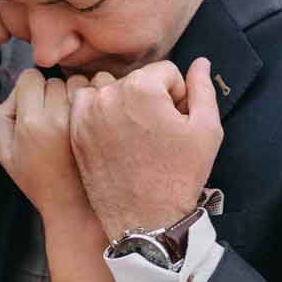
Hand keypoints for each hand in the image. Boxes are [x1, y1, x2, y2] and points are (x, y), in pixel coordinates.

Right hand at [0, 69, 92, 228]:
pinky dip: (93, 101)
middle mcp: (58, 118)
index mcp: (31, 123)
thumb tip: (18, 90)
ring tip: (71, 121)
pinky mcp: (103, 124)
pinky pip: (98, 93)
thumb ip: (1, 116)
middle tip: (52, 120)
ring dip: (74, 95)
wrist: (75, 207)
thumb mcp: (5, 154)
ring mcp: (83, 120)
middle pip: (54, 79)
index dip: (30, 90)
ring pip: (78, 82)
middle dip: (52, 93)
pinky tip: (88, 122)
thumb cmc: (40, 182)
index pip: (30, 77)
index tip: (34, 107)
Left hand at [70, 58, 222, 240]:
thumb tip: (200, 62)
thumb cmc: (179, 176)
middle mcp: (108, 95)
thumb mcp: (206, 129)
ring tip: (136, 139)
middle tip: (158, 135)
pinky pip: (90, 109)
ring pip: (113, 92)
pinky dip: (103, 118)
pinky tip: (117, 142)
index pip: (165, 72)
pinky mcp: (75, 132)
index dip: (177, 96)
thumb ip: (202, 89)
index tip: (176, 123)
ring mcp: (86, 114)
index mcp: (141, 88)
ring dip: (125, 106)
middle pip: (138, 81)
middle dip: (151, 100)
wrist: (146, 219)